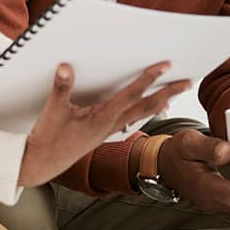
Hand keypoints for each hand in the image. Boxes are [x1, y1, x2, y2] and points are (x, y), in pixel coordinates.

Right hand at [18, 62, 190, 187]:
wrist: (43, 164)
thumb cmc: (48, 139)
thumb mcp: (52, 112)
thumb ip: (60, 88)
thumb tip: (66, 68)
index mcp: (102, 118)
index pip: (131, 95)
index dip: (148, 79)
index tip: (164, 66)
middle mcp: (110, 125)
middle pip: (146, 107)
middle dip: (167, 93)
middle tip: (187, 82)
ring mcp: (108, 131)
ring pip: (141, 114)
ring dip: (159, 103)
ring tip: (173, 94)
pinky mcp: (103, 134)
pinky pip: (130, 121)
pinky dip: (143, 113)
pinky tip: (147, 111)